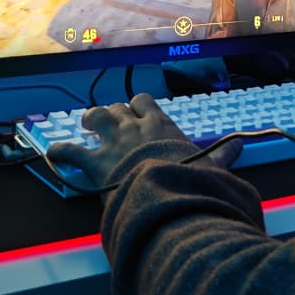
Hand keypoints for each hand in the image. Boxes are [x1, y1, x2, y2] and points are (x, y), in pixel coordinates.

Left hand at [47, 93, 241, 190]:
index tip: (138, 113)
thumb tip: (240, 145)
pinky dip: (61, 151)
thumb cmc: (189, 179)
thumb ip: (222, 154)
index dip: (138, 107)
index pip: (144, 103)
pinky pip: (70, 150)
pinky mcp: (95, 162)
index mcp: (159, 124)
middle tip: (111, 123)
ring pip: (95, 117)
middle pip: (117, 108)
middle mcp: (133, 127)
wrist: (166, 192)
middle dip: (113, 114)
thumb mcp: (210, 166)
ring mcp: (112, 142)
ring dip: (90, 121)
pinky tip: (54, 153)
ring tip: (87, 125)